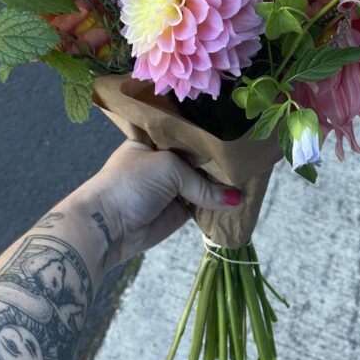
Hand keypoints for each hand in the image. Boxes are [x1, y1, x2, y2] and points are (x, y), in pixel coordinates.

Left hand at [90, 140, 240, 268]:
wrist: (106, 225)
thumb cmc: (130, 183)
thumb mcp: (168, 169)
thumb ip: (202, 182)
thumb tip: (235, 199)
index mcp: (157, 139)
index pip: (191, 133)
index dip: (212, 136)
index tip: (238, 135)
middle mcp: (166, 160)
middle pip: (201, 159)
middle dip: (222, 162)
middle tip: (251, 158)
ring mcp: (173, 186)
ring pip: (205, 183)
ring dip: (224, 185)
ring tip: (253, 178)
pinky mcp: (179, 211)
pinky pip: (204, 206)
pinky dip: (219, 206)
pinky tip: (241, 201)